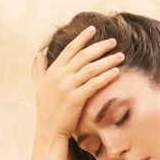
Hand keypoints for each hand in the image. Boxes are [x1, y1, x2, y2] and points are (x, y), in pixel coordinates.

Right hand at [33, 25, 124, 141]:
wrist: (49, 130)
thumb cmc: (46, 109)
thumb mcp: (39, 86)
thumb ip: (40, 68)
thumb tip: (39, 53)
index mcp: (53, 71)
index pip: (69, 49)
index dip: (82, 38)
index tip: (93, 29)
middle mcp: (60, 76)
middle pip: (83, 55)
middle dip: (100, 47)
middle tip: (113, 41)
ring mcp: (67, 87)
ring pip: (91, 68)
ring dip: (108, 60)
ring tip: (120, 56)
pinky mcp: (76, 98)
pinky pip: (94, 83)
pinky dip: (106, 76)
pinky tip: (117, 72)